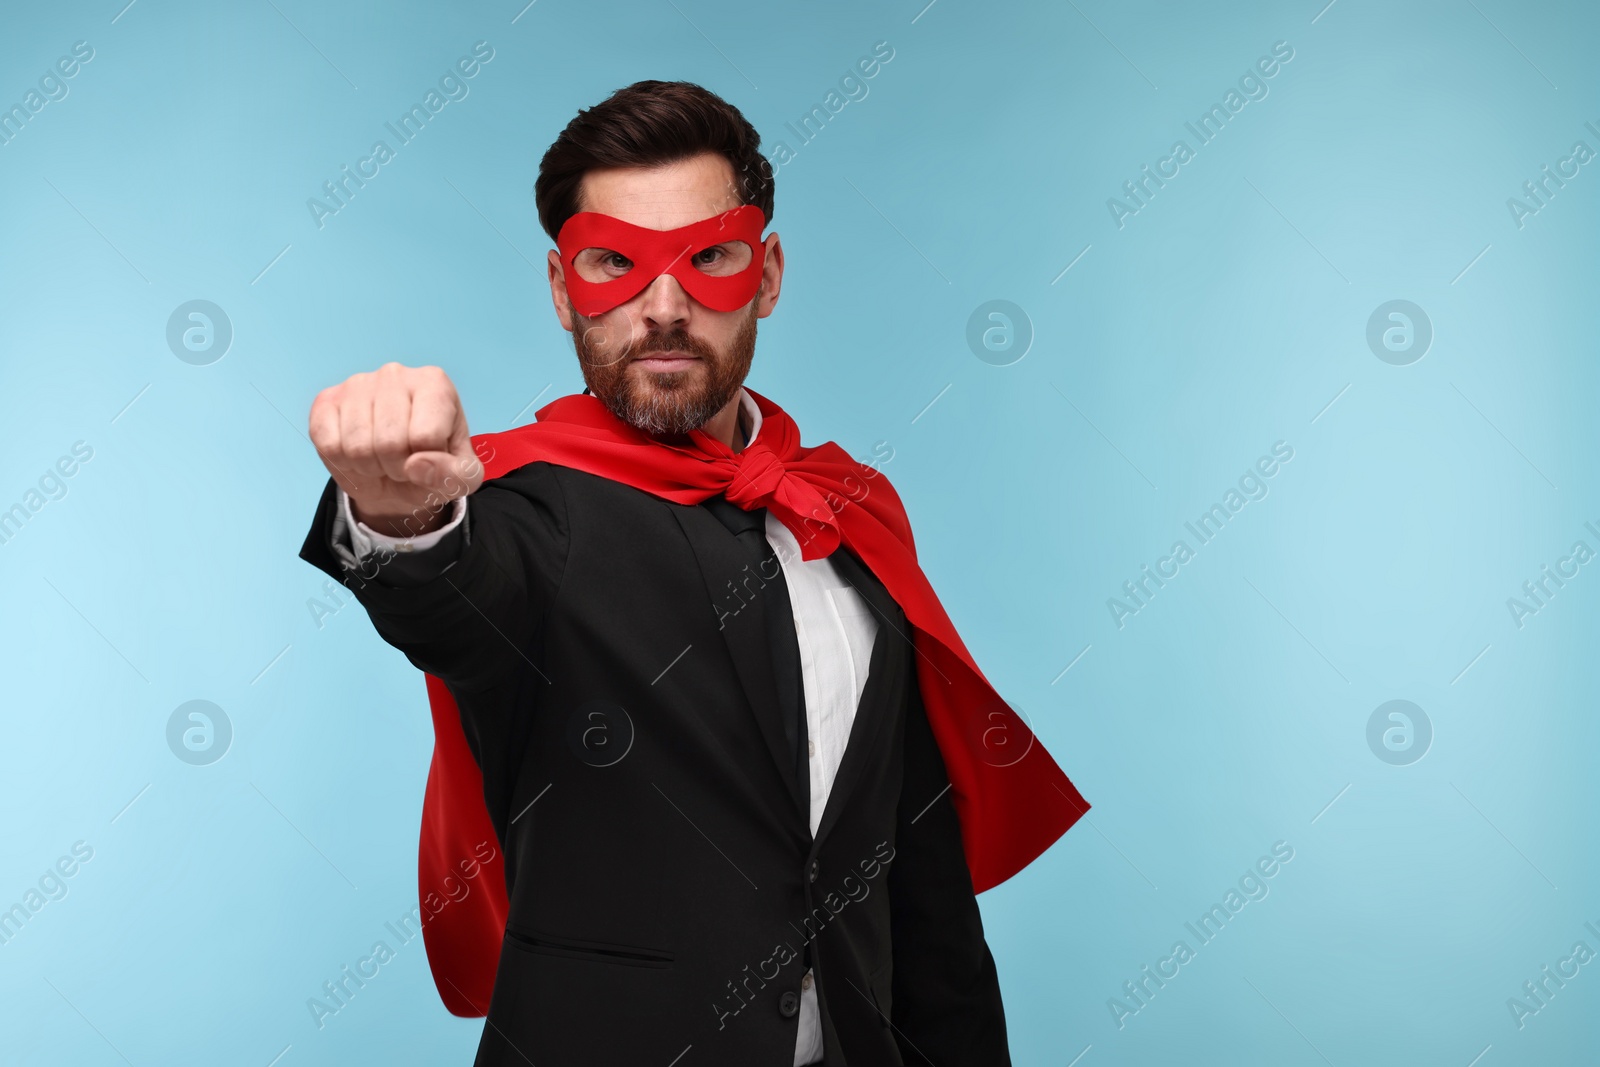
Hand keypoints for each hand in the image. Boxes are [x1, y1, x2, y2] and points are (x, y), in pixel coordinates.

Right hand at [308, 362, 483, 536]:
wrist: (395, 474)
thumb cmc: (432, 465)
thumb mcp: (461, 478)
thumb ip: (453, 475)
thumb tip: (417, 465)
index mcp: (435, 383)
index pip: (426, 437)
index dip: (425, 463)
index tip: (428, 458)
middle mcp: (395, 373)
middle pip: (389, 443)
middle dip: (396, 468)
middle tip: (401, 462)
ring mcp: (357, 383)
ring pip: (357, 447)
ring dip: (370, 468)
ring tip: (381, 458)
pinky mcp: (326, 400)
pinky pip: (329, 444)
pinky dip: (342, 463)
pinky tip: (355, 452)